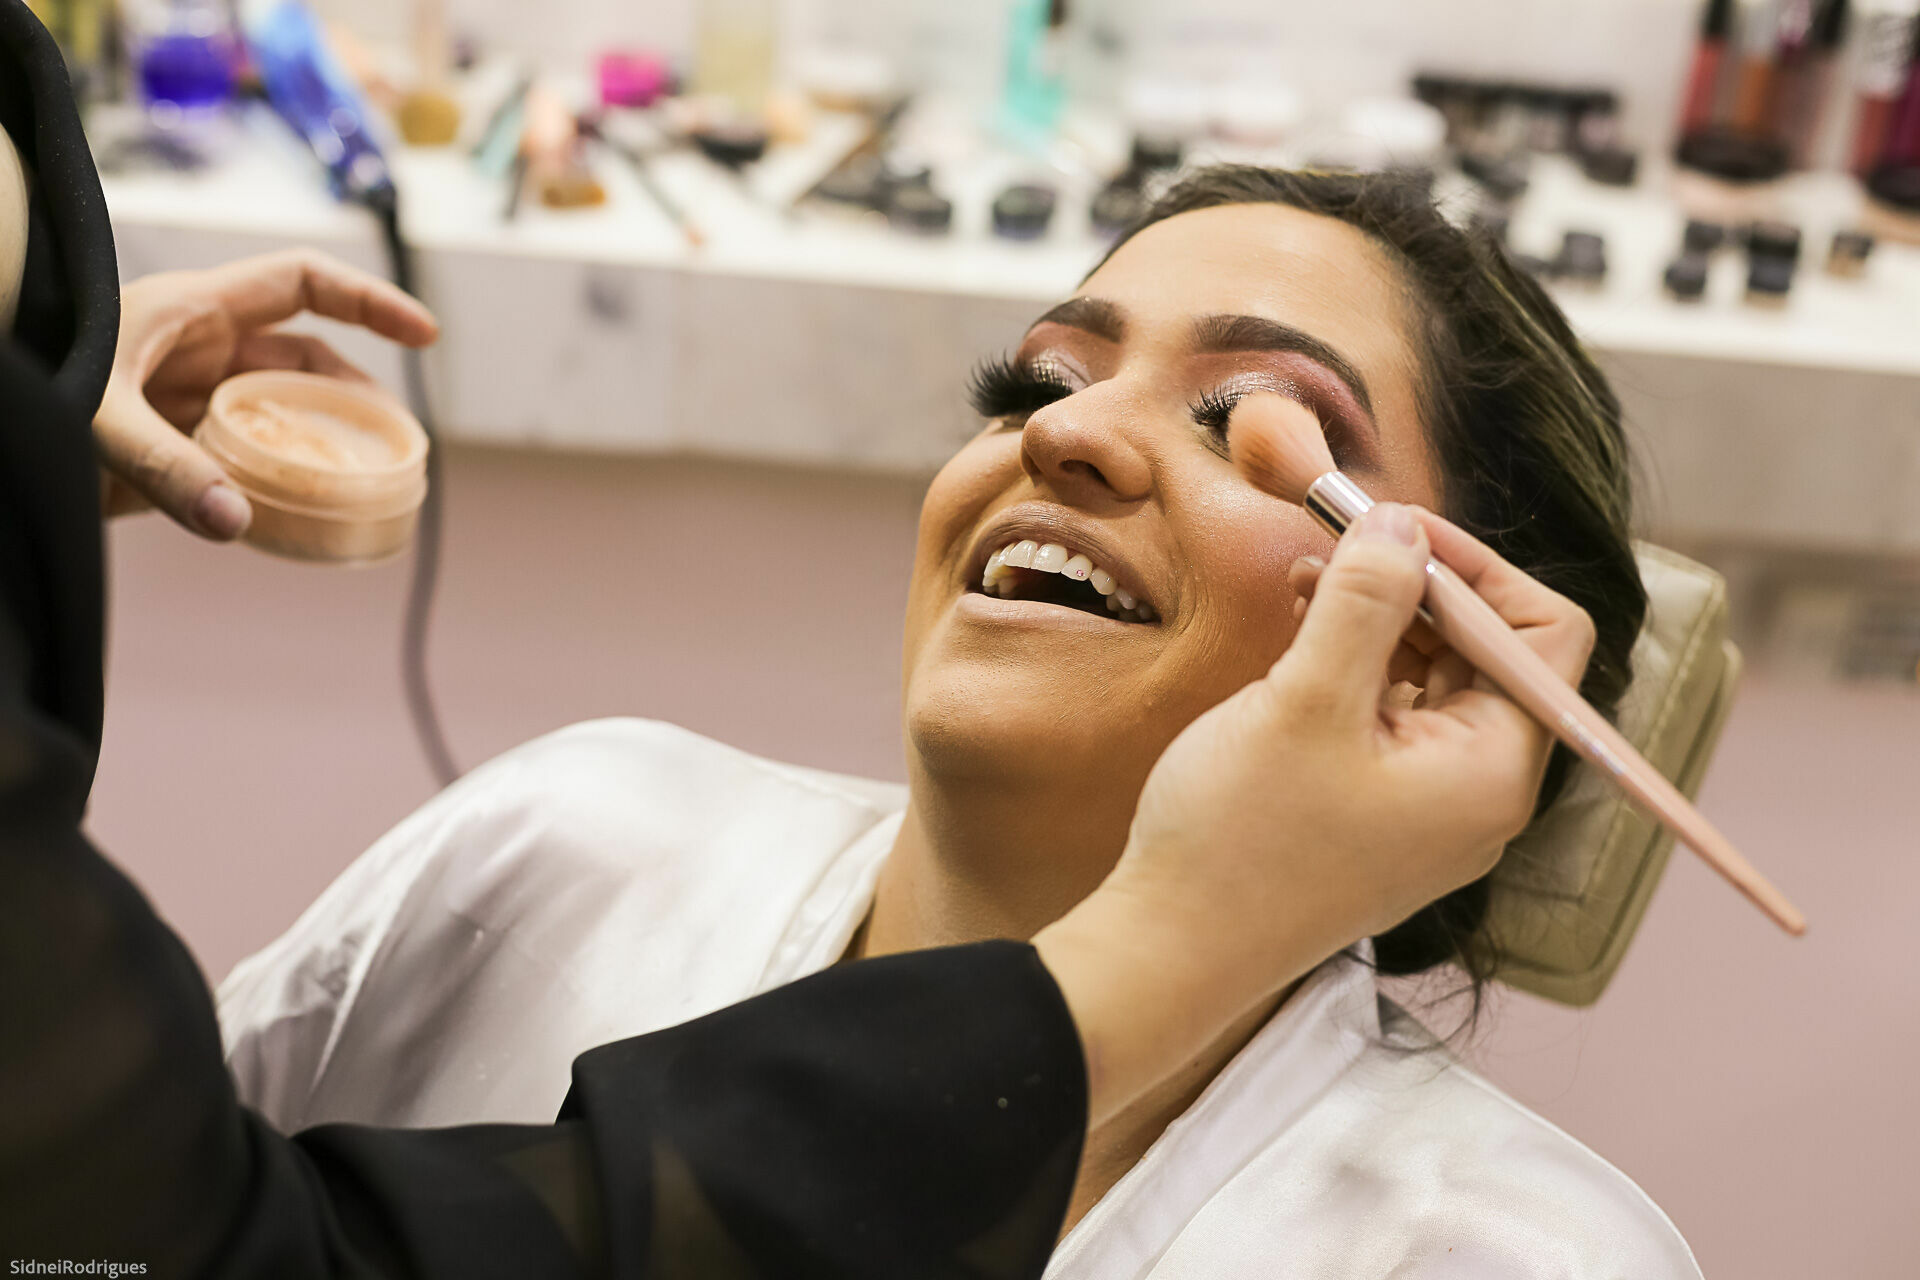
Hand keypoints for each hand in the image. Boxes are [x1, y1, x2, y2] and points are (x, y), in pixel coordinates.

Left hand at [96, 249, 438, 538]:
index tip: (426, 335)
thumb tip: (239, 521)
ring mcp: (186, 397)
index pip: (302, 284)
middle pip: (303, 358)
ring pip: (277, 411)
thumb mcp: (95, 424)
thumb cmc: (24, 392)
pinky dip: (278, 485)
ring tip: (364, 482)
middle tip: (396, 443)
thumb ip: (168, 471)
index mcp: (190, 311)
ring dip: (319, 441)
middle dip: (355, 395)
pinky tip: (301, 517)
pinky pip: (244, 460)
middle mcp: (197, 349)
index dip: (370, 303)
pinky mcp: (172, 448)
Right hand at [1036, 503, 1596, 1124]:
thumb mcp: (1307, 700)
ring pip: (1430, 681)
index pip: (1544, 636)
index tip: (1393, 531)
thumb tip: (1403, 526)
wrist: (1170, 951)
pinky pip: (1389, 721)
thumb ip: (1366, 601)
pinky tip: (1296, 637)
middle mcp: (1477, 793)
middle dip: (1416, 585)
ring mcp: (1427, 810)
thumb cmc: (1241, 841)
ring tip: (1301, 583)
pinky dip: (1352, 669)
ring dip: (1376, 621)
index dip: (1477, 568)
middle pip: (1487, 653)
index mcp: (1492, 771)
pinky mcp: (1377, 817)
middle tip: (1336, 540)